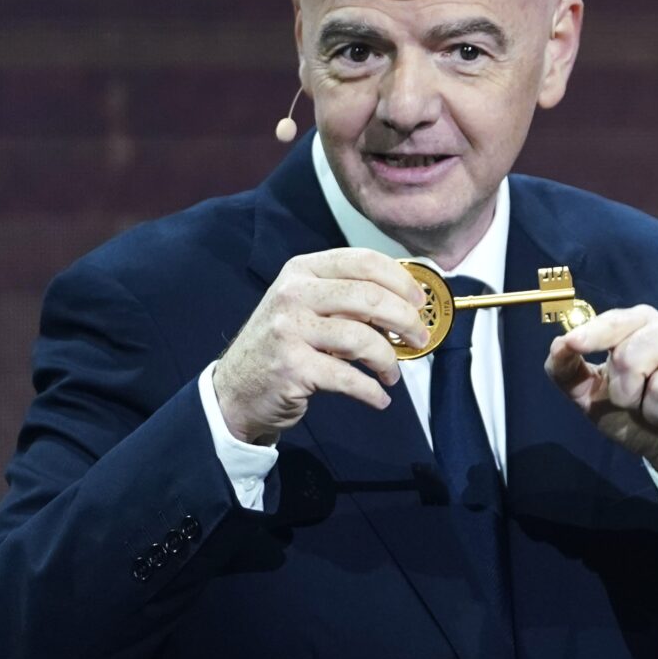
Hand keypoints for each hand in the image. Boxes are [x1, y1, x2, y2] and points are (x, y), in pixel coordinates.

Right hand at [211, 248, 424, 443]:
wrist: (236, 389)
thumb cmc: (285, 345)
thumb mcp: (307, 306)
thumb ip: (347, 297)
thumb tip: (408, 301)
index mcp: (302, 271)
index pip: (364, 261)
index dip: (402, 281)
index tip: (420, 303)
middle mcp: (293, 294)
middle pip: (370, 298)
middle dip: (406, 321)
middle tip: (419, 339)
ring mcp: (288, 330)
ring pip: (362, 339)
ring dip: (388, 361)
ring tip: (392, 374)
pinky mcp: (291, 367)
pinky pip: (348, 378)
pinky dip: (372, 391)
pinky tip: (379, 397)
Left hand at [546, 306, 657, 493]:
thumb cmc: (636, 418)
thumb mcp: (594, 399)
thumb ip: (569, 372)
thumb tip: (560, 343)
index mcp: (640, 327)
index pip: (617, 321)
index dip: (595, 333)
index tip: (575, 344)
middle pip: (635, 354)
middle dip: (626, 393)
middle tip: (635, 405)